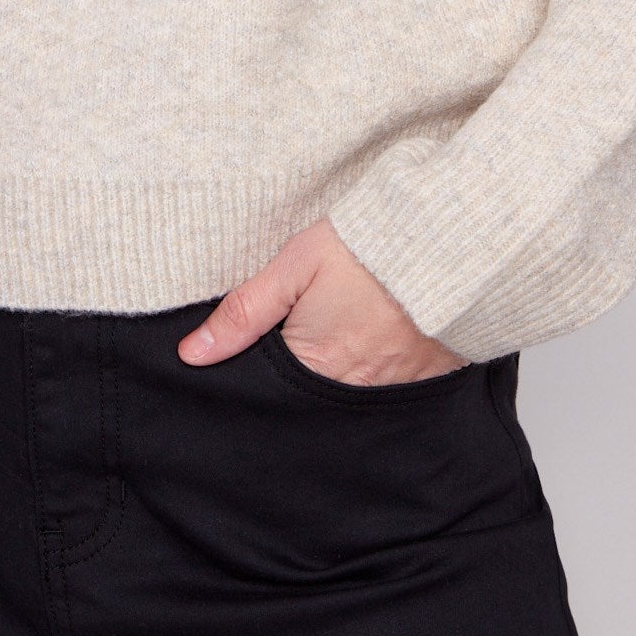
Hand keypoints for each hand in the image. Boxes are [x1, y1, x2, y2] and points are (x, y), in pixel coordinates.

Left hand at [177, 216, 467, 384]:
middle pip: (313, 400)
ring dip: (342, 378)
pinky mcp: (430, 377)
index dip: (263, 377)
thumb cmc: (364, 246)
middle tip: (307, 345)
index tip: (266, 355)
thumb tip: (192, 354)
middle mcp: (355, 387)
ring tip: (343, 341)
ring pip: (353, 399)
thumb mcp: (294, 266)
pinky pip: (395, 393)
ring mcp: (396, 386)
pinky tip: (378, 348)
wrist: (443, 235)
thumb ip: (243, 312)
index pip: (273, 392)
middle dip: (301, 384)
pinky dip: (382, 375)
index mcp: (316, 363)